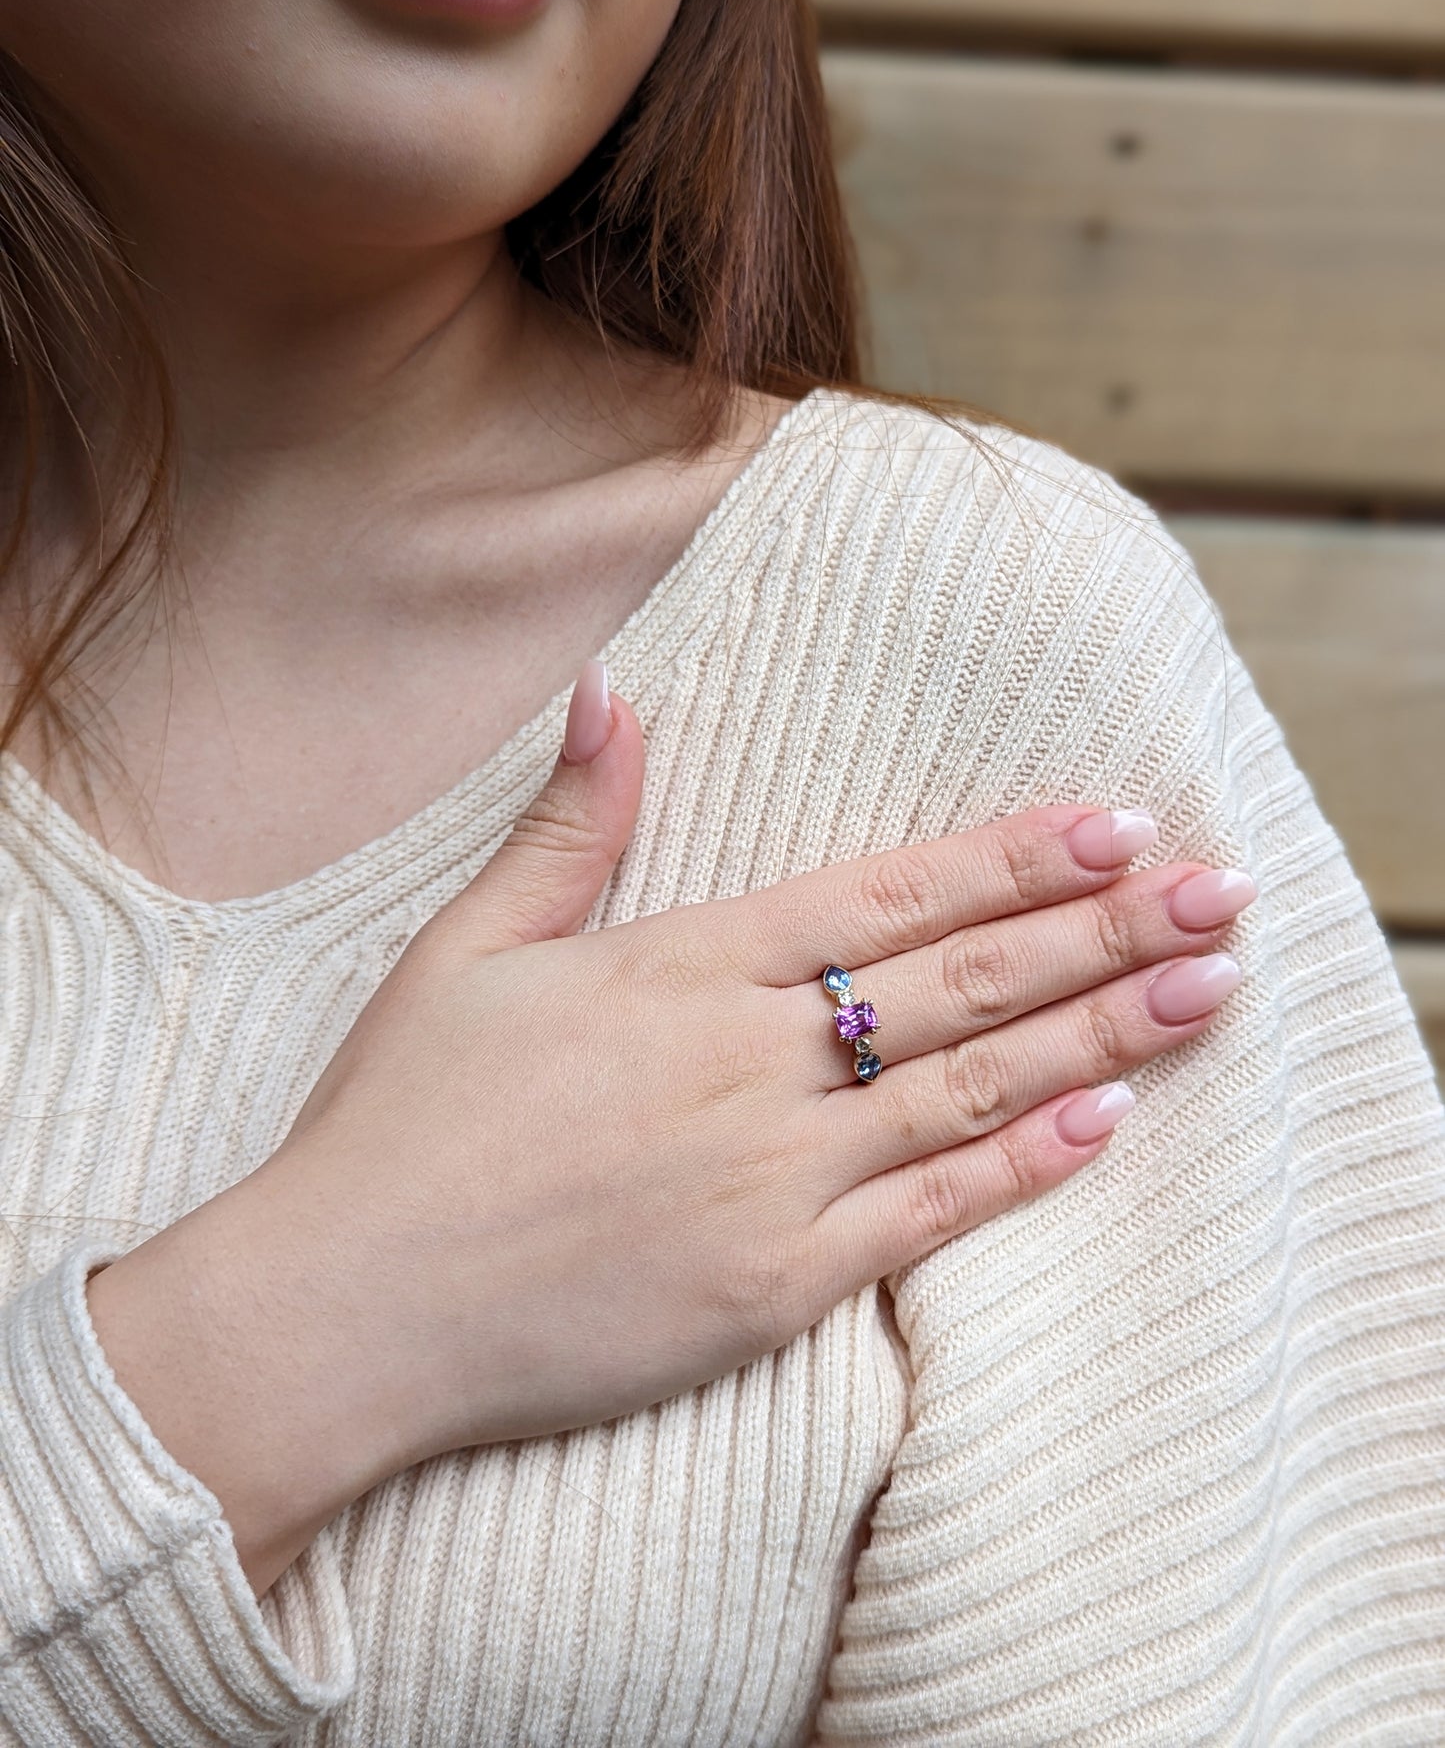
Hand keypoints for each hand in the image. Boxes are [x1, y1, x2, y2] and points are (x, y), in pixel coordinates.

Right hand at [86, 661, 1254, 1595]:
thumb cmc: (399, 1121)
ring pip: (967, 1090)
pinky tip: (1102, 1124)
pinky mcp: (769, 1286)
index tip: (1113, 825)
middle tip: (1216, 892)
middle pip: (957, 980)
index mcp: (680, 966)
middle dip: (1100, 930)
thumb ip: (570, 825)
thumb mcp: (469, 947)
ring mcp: (767, 1177)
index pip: (885, 893)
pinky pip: (923, 1220)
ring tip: (1204, 990)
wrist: (343, 1306)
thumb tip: (608, 689)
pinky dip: (1017, 1171)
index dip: (1010, 856)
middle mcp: (745, 1060)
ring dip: (1097, 1034)